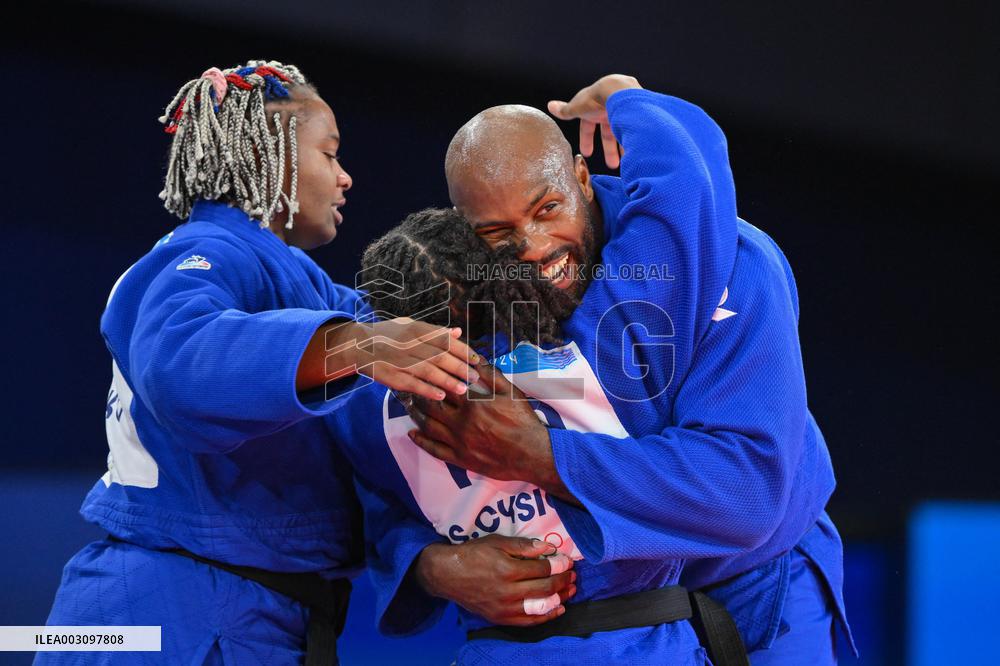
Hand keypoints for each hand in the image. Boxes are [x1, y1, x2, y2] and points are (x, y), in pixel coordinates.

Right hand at [307, 317, 479, 400]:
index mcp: (416, 330)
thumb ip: (434, 331)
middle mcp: (408, 344)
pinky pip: (411, 384)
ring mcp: (399, 360)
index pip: (444, 339)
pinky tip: (440, 395)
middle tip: (475, 377)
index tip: (476, 359)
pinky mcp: (391, 376)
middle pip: (439, 356)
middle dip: (459, 367)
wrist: (358, 345)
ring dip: (447, 380)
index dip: (462, 350)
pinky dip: (426, 390)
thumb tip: (457, 332)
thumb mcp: (409, 326)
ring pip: (427, 371)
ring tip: (463, 389)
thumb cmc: (389, 335)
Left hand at [406, 362, 548, 482]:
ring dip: (416, 415)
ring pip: (429, 426)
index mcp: (472, 403)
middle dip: (419, 394)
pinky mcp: (460, 458)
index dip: (432, 377)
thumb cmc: (522, 420)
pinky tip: (413, 434)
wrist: (531, 452)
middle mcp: (461, 422)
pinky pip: (434, 449)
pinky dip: (421, 441)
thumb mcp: (509, 391)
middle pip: (431, 405)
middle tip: (411, 387)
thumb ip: (490, 374)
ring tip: (409, 406)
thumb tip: (473, 358)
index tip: (423, 370)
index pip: (444, 385)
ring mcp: (458, 442)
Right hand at [414, 535, 576, 625]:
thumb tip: (548, 548)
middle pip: (544, 588)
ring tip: (571, 590)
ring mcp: (504, 608)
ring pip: (540, 606)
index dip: (558, 564)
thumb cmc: (473, 554)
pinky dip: (546, 616)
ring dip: (560, 598)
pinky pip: (528, 621)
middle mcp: (507, 591)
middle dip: (563, 581)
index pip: (541, 569)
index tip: (568, 561)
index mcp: (507, 569)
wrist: (448, 575)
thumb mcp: (497, 542)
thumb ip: (523, 546)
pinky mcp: (500, 618)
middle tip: (573, 575)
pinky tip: (558, 608)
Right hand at [547, 74, 641, 168]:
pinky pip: (635, 132)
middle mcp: (610, 108)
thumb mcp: (577, 107)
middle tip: (612, 165)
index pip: (589, 125)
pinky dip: (634, 143)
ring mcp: (624, 110)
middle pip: (608, 132)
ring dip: (622, 148)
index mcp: (594, 106)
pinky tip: (635, 154)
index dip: (587, 139)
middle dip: (609, 149)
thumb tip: (550, 105)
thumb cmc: (595, 98)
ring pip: (623, 132)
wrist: (618, 92)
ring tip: (625, 163)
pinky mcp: (637, 113)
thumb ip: (565, 110)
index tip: (587, 154)